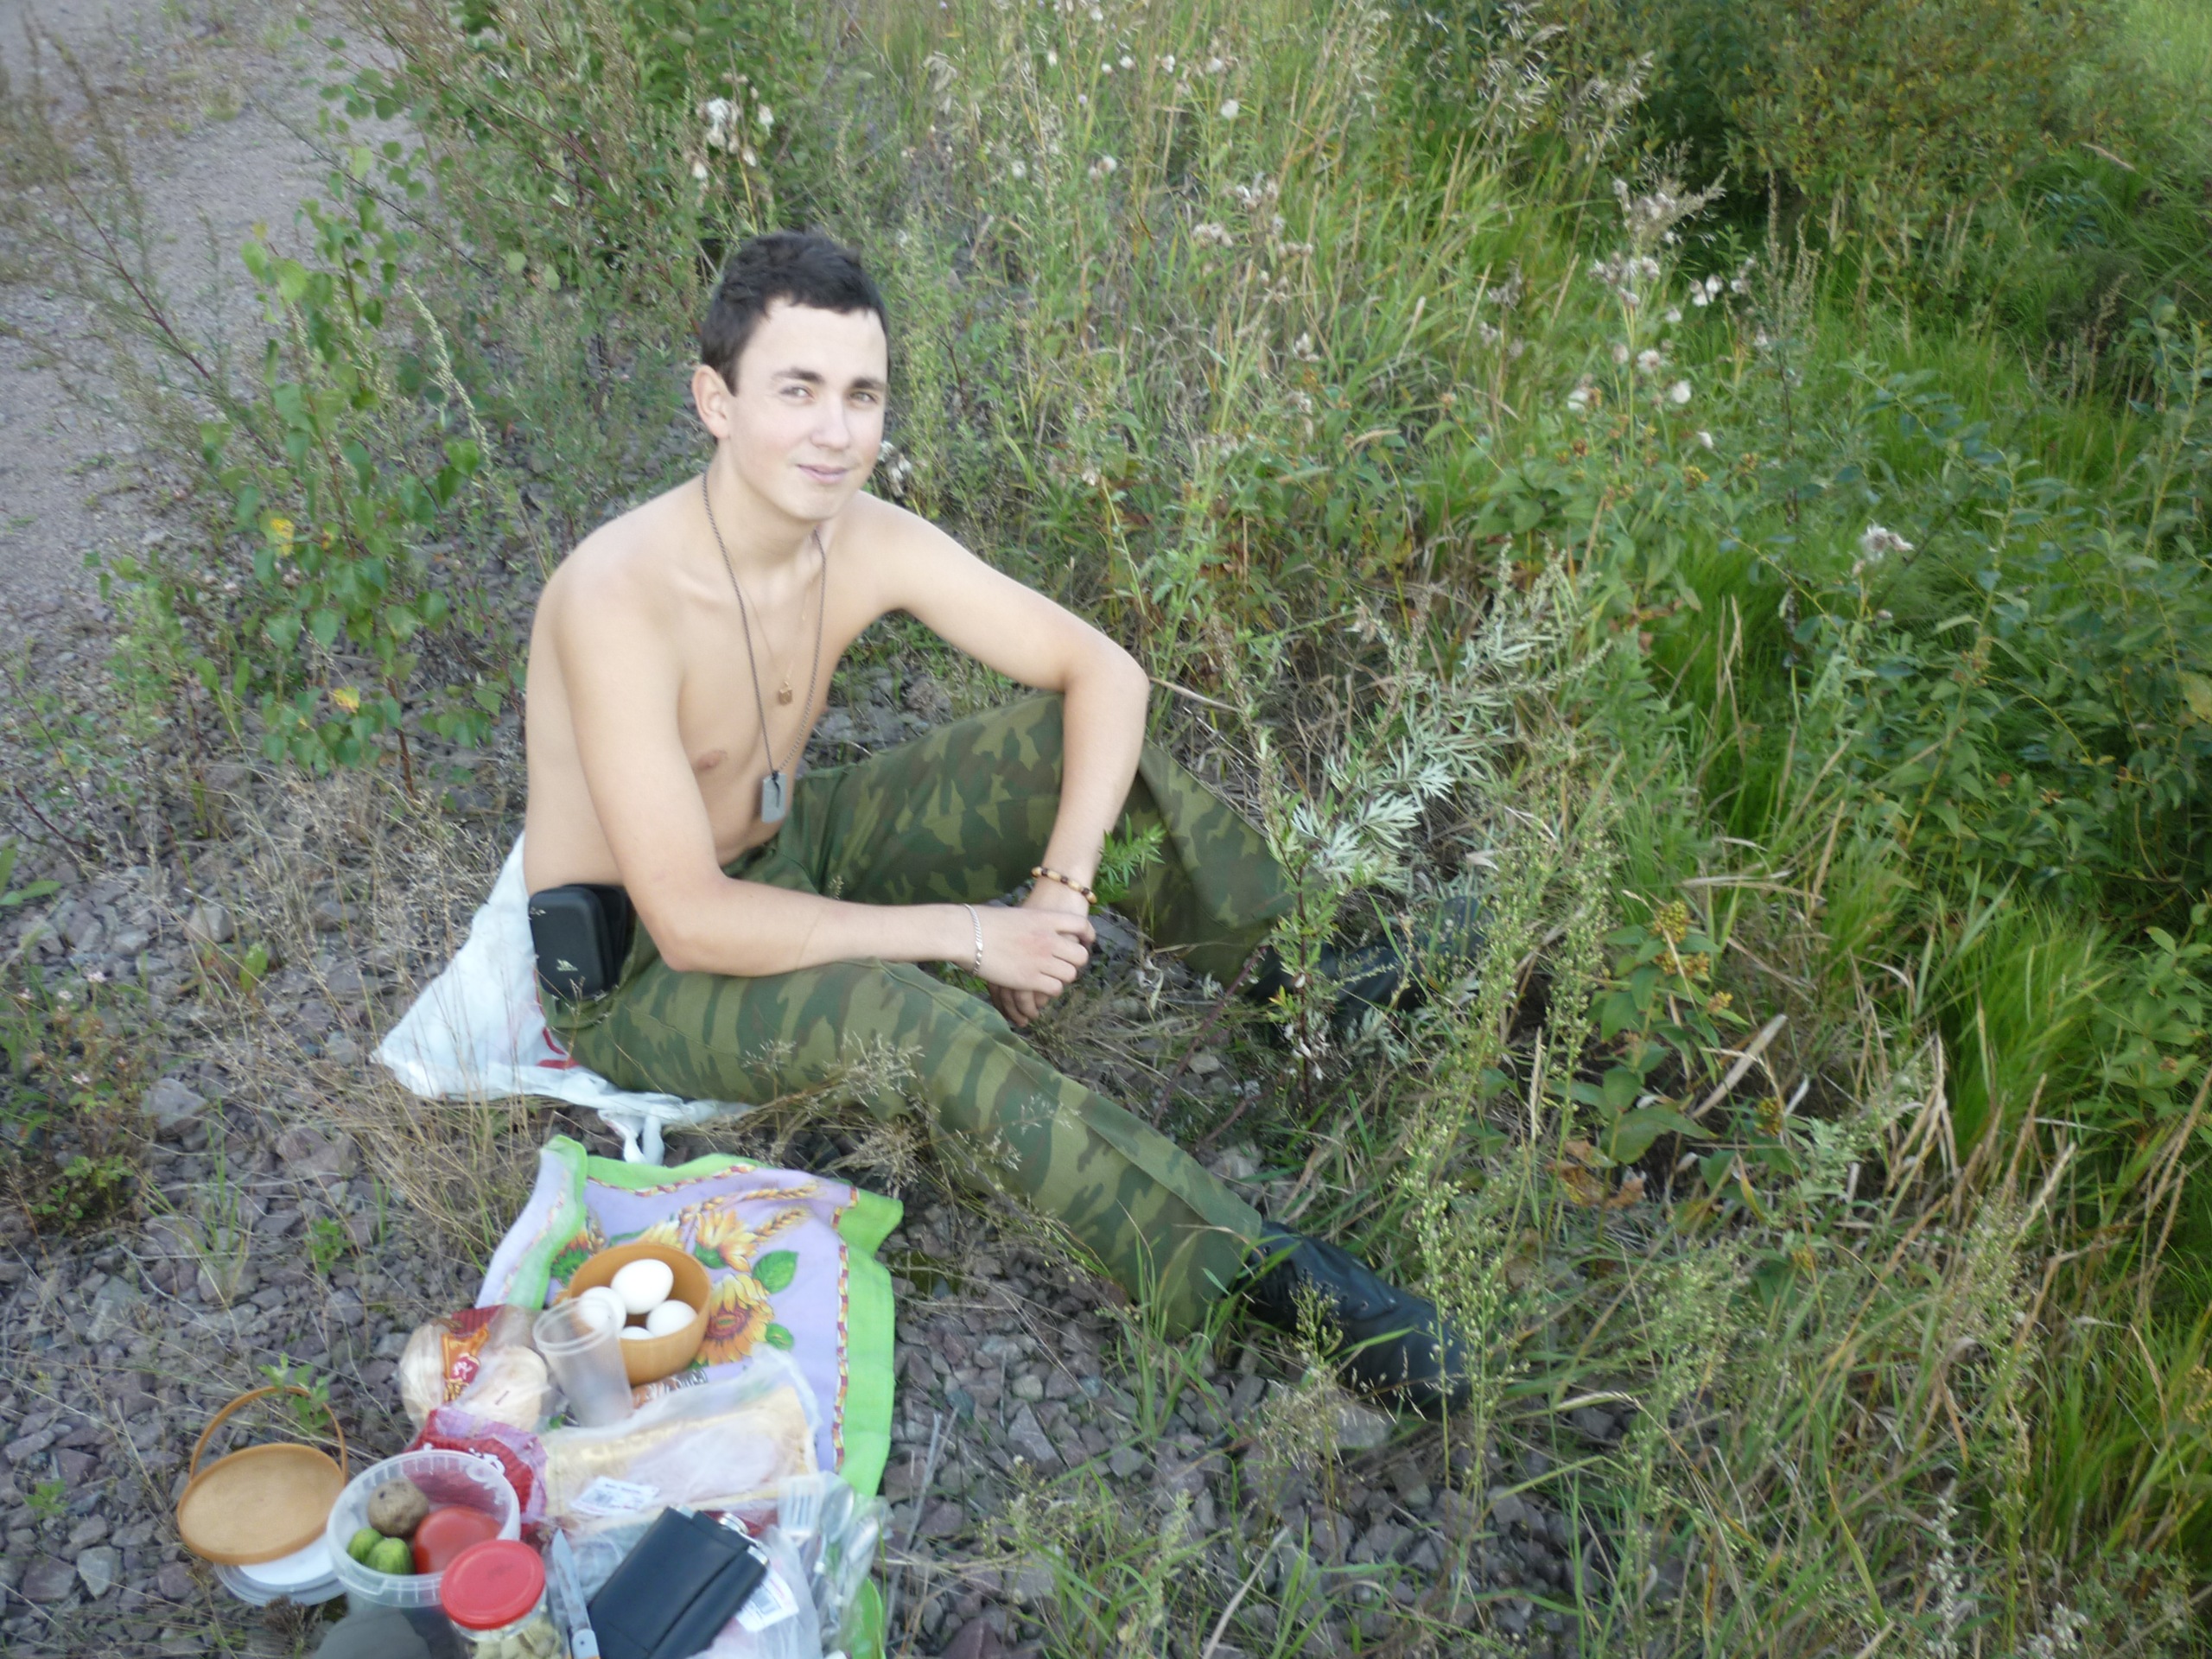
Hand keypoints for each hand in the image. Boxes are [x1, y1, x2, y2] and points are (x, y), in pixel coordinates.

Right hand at [980, 884, 1093, 1027]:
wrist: (966, 933)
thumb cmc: (983, 921)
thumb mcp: (1017, 915)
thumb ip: (1034, 923)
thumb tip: (1038, 928)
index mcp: (1045, 919)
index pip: (1080, 925)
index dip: (1087, 935)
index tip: (1085, 941)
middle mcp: (1048, 939)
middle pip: (1080, 955)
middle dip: (1075, 962)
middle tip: (1065, 965)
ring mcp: (1040, 959)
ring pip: (1070, 975)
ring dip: (1062, 978)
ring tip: (1052, 977)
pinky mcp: (1029, 979)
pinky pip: (1054, 989)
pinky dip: (1050, 990)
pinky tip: (1041, 987)